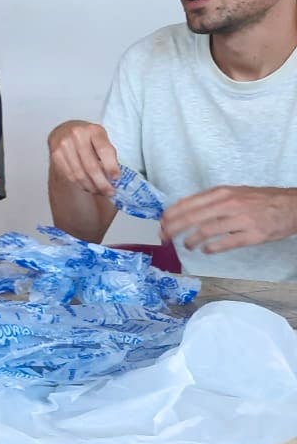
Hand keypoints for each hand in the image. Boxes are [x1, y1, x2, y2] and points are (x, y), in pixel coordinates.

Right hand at [48, 120, 119, 196]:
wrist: (64, 130)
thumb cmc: (87, 136)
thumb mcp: (101, 138)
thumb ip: (108, 154)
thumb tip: (114, 178)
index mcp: (93, 130)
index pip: (104, 151)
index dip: (111, 168)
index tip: (116, 180)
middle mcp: (77, 136)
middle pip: (91, 166)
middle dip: (102, 183)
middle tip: (109, 192)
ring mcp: (64, 145)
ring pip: (80, 174)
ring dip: (91, 187)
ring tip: (99, 191)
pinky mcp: (56, 155)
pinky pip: (70, 175)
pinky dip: (81, 184)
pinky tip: (88, 186)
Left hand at [161, 186, 296, 252]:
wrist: (291, 206)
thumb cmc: (259, 200)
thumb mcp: (232, 193)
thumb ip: (210, 201)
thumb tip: (183, 210)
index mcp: (221, 193)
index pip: (188, 203)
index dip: (170, 215)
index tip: (159, 224)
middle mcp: (228, 204)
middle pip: (192, 217)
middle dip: (173, 228)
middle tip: (163, 237)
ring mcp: (241, 219)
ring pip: (206, 230)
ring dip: (191, 240)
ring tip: (187, 246)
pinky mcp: (253, 234)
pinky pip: (226, 243)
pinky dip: (212, 248)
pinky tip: (205, 250)